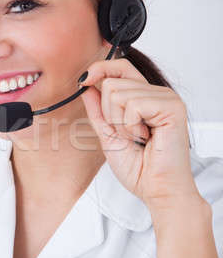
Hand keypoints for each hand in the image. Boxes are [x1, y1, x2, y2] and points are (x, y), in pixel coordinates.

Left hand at [78, 58, 200, 207]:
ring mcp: (167, 98)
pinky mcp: (173, 106)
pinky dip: (130, 125)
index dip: (99, 69)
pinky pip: (133, 104)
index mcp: (145, 97)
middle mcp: (158, 93)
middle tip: (127, 135)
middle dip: (109, 114)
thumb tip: (87, 86)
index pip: (121, 67)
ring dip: (120, 123)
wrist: (156, 190)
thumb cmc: (139, 169)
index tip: (83, 81)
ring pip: (118, 92)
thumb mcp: (108, 134)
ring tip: (138, 138)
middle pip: (112, 82)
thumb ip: (98, 110)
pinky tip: (146, 138)